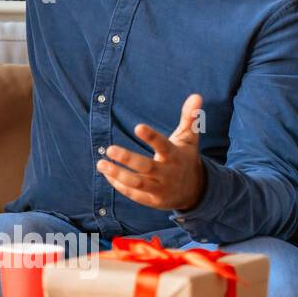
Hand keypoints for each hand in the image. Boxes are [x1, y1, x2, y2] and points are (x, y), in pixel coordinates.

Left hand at [97, 94, 205, 211]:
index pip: (163, 146)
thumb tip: (196, 95)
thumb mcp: (189, 139)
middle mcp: (167, 173)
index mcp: (175, 156)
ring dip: (118, 174)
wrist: (196, 191)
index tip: (138, 127)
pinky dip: (119, 185)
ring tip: (101, 164)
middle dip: (127, 158)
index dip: (152, 137)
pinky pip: (134, 194)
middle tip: (110, 148)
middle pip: (146, 167)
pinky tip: (107, 174)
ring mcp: (160, 189)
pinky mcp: (152, 200)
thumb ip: (190, 118)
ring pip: (137, 183)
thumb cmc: (185, 158)